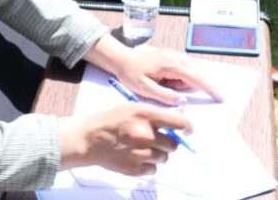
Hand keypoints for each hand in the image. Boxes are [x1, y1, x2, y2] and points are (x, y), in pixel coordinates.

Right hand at [58, 103, 189, 175]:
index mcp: (146, 115)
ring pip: (165, 158)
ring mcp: (140, 153)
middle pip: (174, 144)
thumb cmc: (112, 120)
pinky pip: (153, 169)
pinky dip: (149, 164)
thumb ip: (157, 112)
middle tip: (159, 139)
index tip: (187, 130)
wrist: (89, 138)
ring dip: (158, 153)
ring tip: (144, 147)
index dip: (187, 127)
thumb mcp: (134, 107)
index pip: (179, 123)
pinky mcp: (135, 169)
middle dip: (169, 142)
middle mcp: (145, 134)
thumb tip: (181, 114)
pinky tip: (137, 156)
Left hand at [113, 44, 222, 104]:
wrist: (122, 59)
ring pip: (189, 73)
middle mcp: (176, 57)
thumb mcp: (145, 89)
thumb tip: (183, 101)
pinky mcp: (172, 56)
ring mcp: (175, 55)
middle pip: (194, 75)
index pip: (196, 78)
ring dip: (180, 83)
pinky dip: (178, 77)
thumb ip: (165, 96)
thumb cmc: (132, 74)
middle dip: (185, 87)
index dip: (209, 88)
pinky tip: (163, 79)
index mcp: (171, 65)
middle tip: (163, 87)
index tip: (220, 97)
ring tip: (160, 83)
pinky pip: (183, 69)